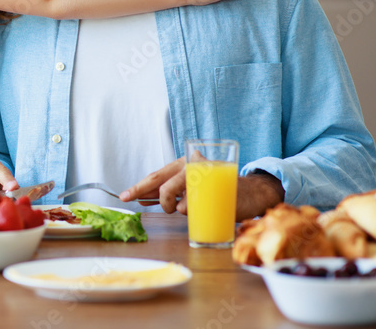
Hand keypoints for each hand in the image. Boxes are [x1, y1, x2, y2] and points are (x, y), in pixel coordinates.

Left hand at [121, 161, 285, 219]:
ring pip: (177, 202)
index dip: (138, 187)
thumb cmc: (216, 189)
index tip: (123, 196)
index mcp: (184, 162)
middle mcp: (192, 165)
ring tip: (195, 204)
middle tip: (163, 207)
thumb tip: (142, 197)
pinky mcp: (214, 193)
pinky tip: (203, 207)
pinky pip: (191, 209)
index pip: (156, 175)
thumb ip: (168, 189)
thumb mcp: (190, 185)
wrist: (251, 192)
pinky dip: (193, 214)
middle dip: (158, 202)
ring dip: (181, 210)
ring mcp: (203, 178)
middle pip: (163, 187)